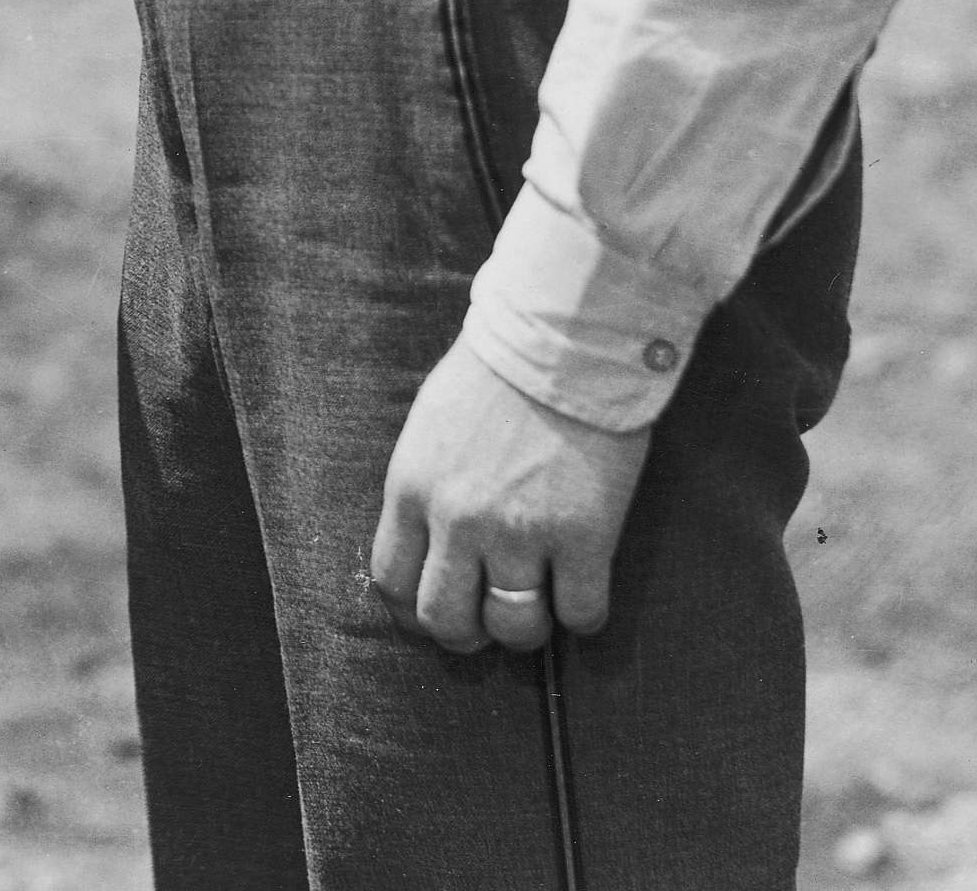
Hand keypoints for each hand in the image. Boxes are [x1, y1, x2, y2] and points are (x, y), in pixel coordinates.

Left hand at [368, 339, 652, 652]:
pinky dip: (583, 615)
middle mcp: (458, 519)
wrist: (563, 341)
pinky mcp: (584, 537)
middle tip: (489, 621)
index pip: (392, 581)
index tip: (437, 612)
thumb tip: (430, 545)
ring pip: (513, 628)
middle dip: (467, 634)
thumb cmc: (494, 375)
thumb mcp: (430, 428)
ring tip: (538, 608)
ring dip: (525, 631)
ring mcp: (521, 532)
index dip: (413, 612)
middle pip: (446, 620)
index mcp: (412, 488)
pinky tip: (584, 590)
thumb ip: (425, 488)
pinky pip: (581, 614)